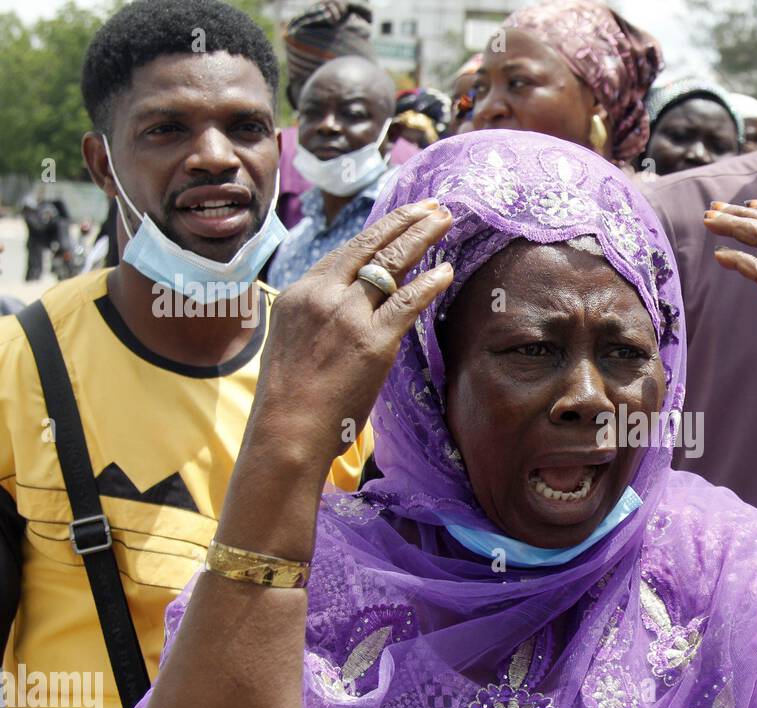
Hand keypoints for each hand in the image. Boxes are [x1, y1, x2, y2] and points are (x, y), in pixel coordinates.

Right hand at [252, 200, 453, 469]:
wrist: (286, 430)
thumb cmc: (289, 399)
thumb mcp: (290, 342)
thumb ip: (314, 319)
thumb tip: (339, 310)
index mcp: (300, 293)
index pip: (346, 253)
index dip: (378, 232)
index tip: (400, 219)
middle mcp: (323, 295)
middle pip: (371, 246)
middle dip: (405, 221)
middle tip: (431, 206)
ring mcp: (348, 316)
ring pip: (391, 264)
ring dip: (422, 237)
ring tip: (445, 220)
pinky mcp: (372, 341)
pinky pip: (407, 302)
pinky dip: (430, 283)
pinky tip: (447, 271)